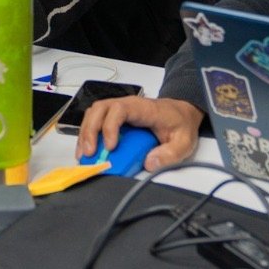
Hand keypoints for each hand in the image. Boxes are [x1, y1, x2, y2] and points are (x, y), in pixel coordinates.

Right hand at [76, 94, 203, 171]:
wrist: (181, 112)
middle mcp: (126, 105)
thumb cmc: (180, 124)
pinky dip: (87, 135)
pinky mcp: (113, 118)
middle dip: (90, 131)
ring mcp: (118, 110)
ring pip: (93, 114)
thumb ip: (170, 154)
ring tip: (84, 155)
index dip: (110, 127)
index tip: (111, 147)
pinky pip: (94, 121)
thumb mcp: (184, 142)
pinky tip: (86, 151)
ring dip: (85, 134)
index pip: (119, 110)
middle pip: (99, 109)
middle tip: (90, 153)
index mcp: (142, 108)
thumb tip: (150, 164)